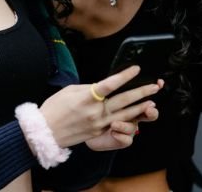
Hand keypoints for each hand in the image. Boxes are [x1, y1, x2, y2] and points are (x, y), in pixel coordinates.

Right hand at [38, 66, 161, 149]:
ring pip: (125, 114)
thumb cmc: (54, 108)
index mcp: (87, 97)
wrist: (46, 131)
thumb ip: (88, 88)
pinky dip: (129, 120)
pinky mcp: (99, 132)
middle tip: (155, 86)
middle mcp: (96, 111)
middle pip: (123, 100)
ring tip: (153, 101)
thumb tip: (101, 87)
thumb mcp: (68, 91)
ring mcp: (99, 124)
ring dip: (140, 107)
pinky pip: (117, 125)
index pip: (110, 84)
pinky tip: (137, 116)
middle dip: (141, 92)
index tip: (136, 69)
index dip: (125, 76)